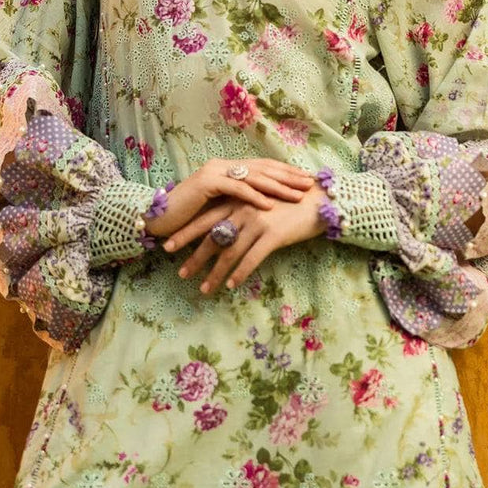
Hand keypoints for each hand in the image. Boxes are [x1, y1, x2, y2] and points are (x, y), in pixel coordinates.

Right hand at [143, 158, 314, 239]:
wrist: (160, 218)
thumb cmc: (189, 217)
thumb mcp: (220, 207)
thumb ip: (238, 201)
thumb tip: (266, 206)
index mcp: (227, 168)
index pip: (262, 167)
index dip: (285, 172)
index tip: (306, 179)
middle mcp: (222, 165)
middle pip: (262, 169)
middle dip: (288, 176)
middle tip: (310, 184)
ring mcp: (214, 172)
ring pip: (253, 177)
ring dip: (278, 186)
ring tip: (297, 194)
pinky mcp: (207, 183)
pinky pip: (236, 189)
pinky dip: (254, 197)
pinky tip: (270, 204)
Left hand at [163, 185, 327, 293]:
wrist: (319, 198)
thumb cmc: (290, 201)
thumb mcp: (262, 201)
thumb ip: (243, 211)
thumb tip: (226, 230)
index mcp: (238, 200)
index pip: (206, 218)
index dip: (186, 233)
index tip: (168, 246)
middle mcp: (243, 209)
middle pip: (212, 236)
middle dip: (194, 256)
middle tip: (179, 273)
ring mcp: (257, 221)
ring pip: (229, 252)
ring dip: (215, 273)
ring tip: (203, 289)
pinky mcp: (272, 233)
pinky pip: (251, 258)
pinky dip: (239, 273)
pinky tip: (231, 285)